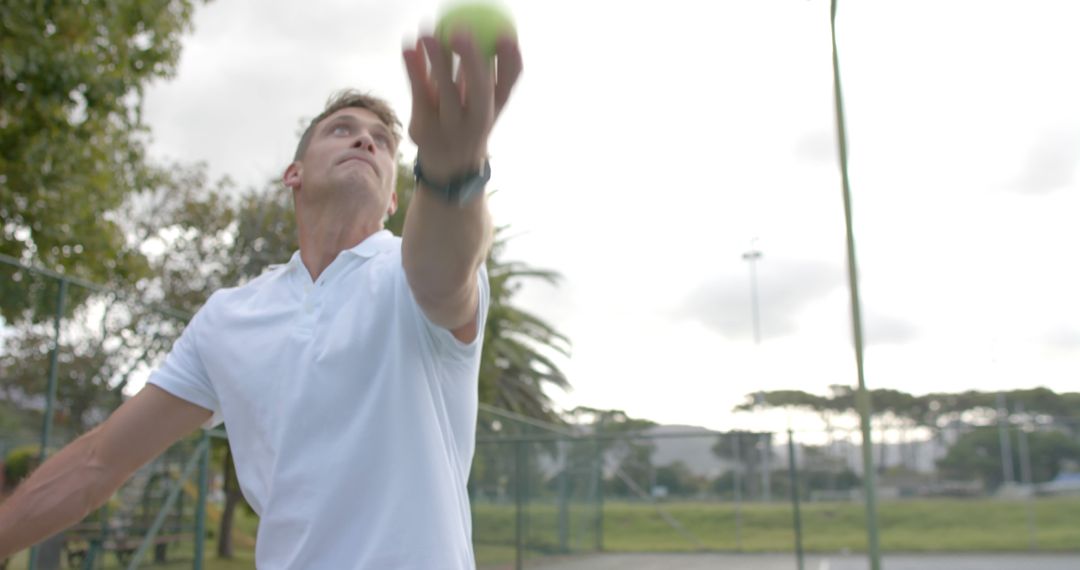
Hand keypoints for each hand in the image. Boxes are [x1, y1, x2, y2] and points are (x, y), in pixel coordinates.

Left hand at [402, 30, 521, 185]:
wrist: (449, 168)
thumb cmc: (468, 122)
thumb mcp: (484, 103)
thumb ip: (488, 73)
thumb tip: (491, 33)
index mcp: (495, 109)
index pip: (508, 83)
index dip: (510, 60)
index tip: (505, 35)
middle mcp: (477, 122)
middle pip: (480, 90)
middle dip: (472, 61)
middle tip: (460, 32)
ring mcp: (451, 128)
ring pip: (447, 92)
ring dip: (438, 63)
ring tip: (427, 36)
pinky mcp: (424, 129)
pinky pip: (419, 95)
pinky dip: (414, 71)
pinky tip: (408, 50)